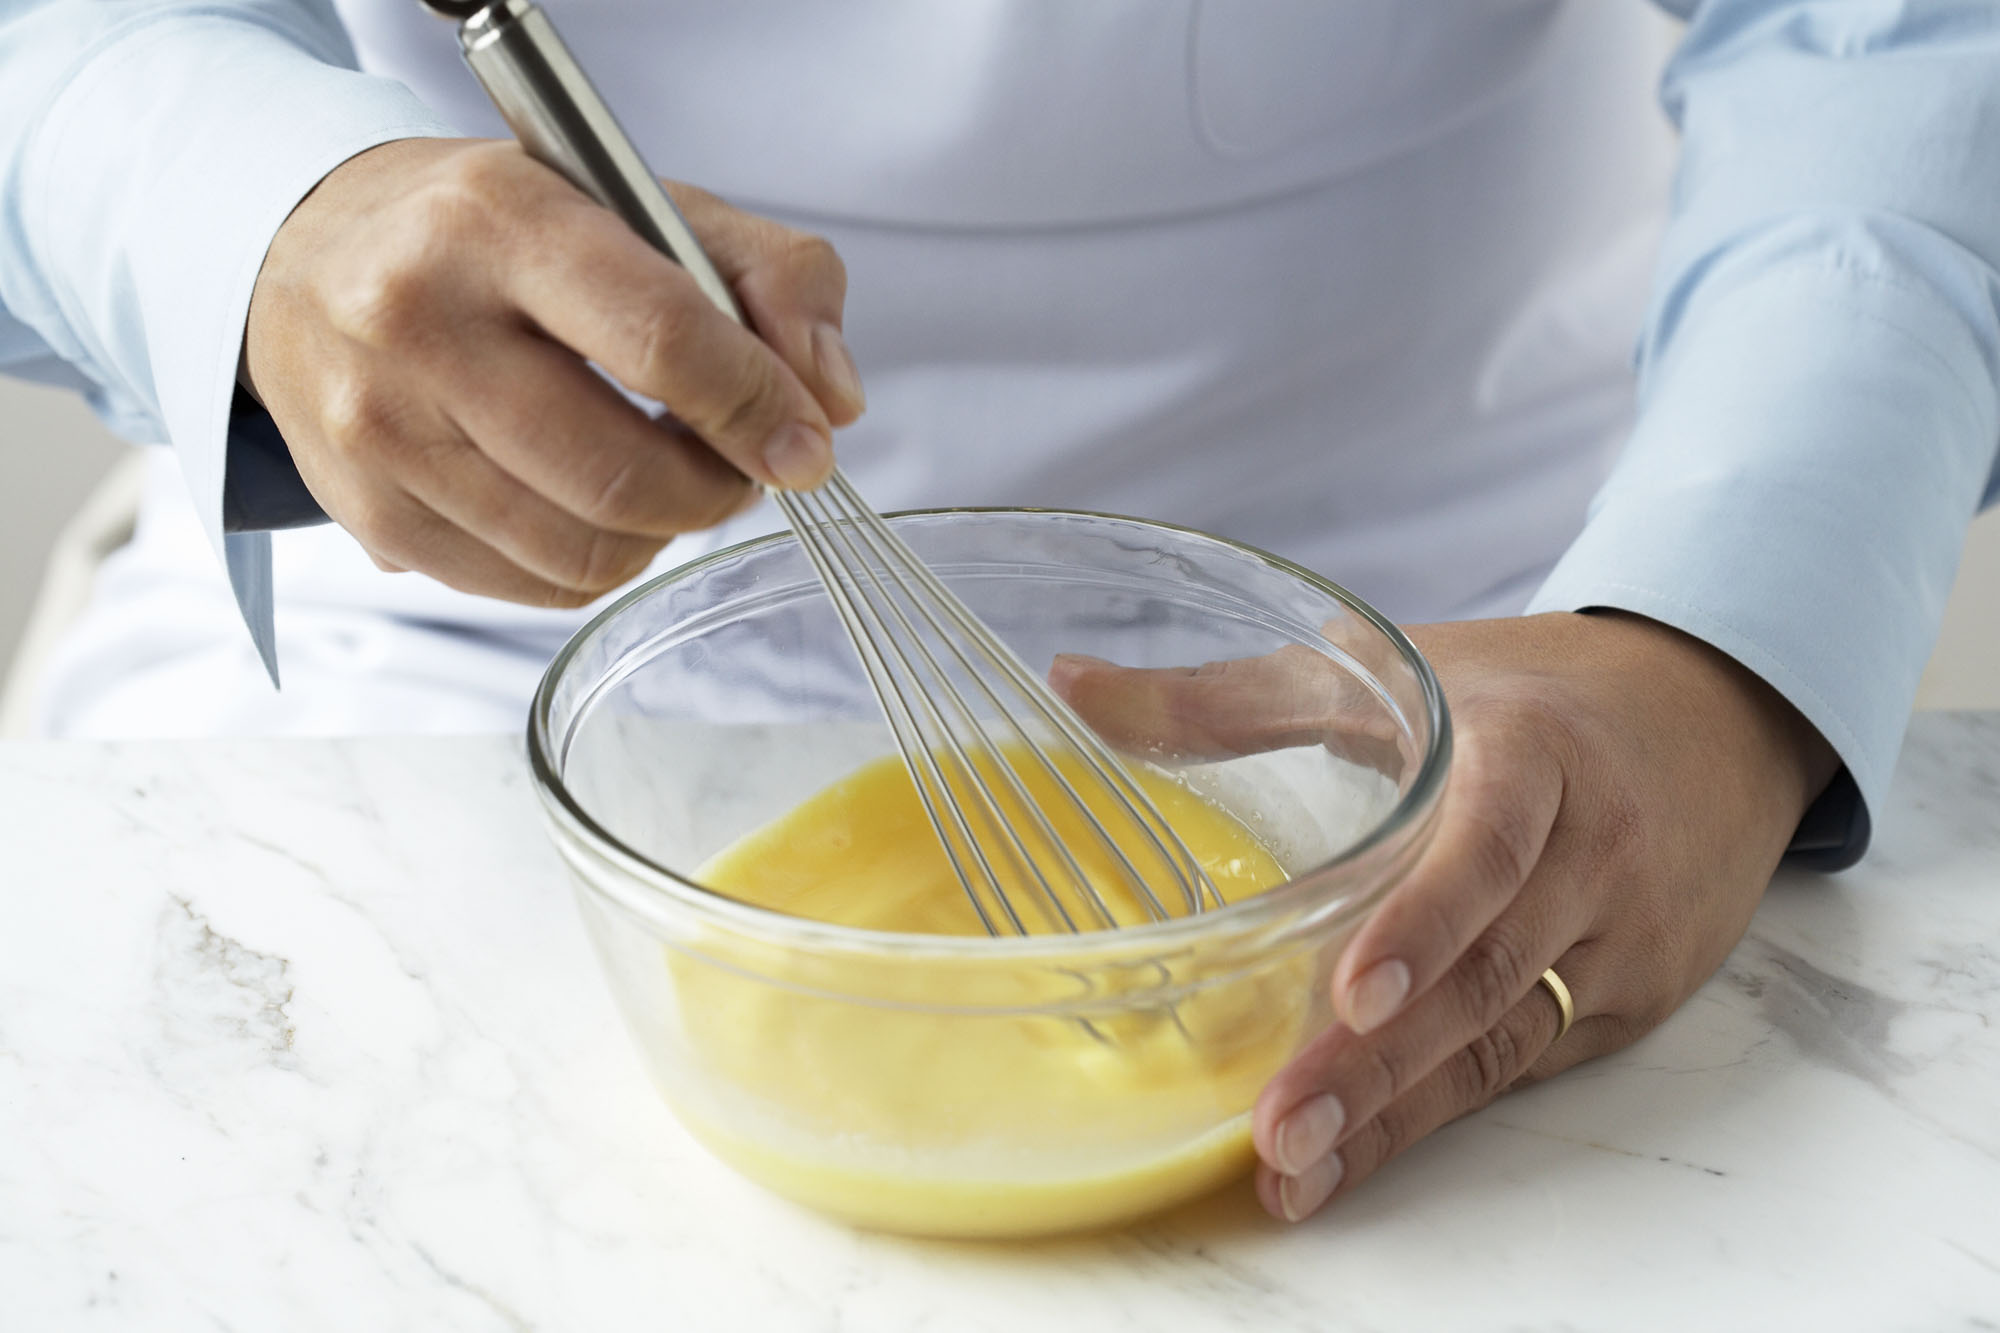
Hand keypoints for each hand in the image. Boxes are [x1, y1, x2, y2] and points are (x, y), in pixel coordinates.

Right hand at [244, 138, 864, 606]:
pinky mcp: (366, 514)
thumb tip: (831, 399)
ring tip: (669, 481)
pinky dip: (595, 564)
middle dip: (718, 490)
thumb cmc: (493, 230)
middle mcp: (415, 321)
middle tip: (740, 467)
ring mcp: (378, 429)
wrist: (307, 252)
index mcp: (497, 219)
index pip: (661, 339)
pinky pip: (531, 588)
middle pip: (623, 473)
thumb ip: (767, 275)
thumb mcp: (637, 200)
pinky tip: (593, 506)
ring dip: (663, 534)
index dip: (758, 409)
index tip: (807, 445)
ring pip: (582, 551)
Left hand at [1055, 611, 1837, 1219]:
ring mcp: (1618, 936)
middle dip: (1378, 1062)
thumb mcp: (1387, 669)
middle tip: (1280, 1128)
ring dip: (1398, 1113)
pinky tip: (1358, 1156)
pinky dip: (1437, 1113)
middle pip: (1483, 973)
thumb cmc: (1524, 689)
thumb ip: (1229, 693)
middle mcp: (1590, 853)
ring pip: (1501, 1040)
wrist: (1710, 714)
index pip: (1490, 844)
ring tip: (1296, 1170)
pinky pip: (1524, 1062)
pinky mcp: (1627, 998)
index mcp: (1532, 755)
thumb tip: (1070, 686)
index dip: (1426, 921)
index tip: (1348, 992)